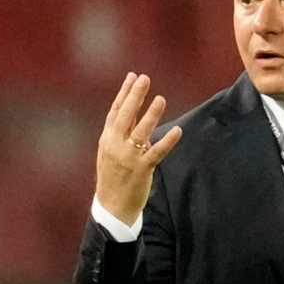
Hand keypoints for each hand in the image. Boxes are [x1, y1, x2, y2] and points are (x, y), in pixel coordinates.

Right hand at [95, 73, 182, 225]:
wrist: (111, 206)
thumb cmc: (113, 177)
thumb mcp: (111, 152)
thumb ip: (122, 132)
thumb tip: (134, 112)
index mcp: (107, 139)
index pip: (115, 111)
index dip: (124, 93)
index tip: (132, 76)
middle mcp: (115, 145)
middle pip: (125, 116)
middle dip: (134, 96)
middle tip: (144, 78)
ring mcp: (128, 157)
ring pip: (140, 132)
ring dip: (150, 114)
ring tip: (160, 99)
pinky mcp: (141, 169)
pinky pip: (156, 152)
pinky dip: (167, 141)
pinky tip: (177, 130)